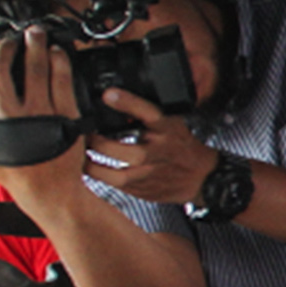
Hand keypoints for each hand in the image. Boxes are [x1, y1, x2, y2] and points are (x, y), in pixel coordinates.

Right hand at [0, 27, 86, 200]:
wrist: (50, 193)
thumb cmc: (11, 172)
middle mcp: (8, 118)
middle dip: (3, 46)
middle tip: (10, 40)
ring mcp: (38, 116)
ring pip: (33, 68)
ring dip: (33, 44)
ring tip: (34, 35)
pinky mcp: (65, 116)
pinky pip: (60, 79)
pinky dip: (57, 60)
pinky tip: (55, 53)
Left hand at [81, 88, 220, 205]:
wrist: (202, 177)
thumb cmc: (182, 147)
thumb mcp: (171, 123)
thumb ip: (144, 115)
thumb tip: (111, 101)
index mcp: (168, 129)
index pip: (148, 112)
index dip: (127, 102)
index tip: (108, 95)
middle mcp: (159, 152)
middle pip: (122, 149)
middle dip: (98, 142)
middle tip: (86, 136)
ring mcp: (152, 174)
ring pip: (115, 175)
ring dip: (93, 166)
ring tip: (83, 158)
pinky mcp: (145, 191)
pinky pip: (116, 186)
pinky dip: (102, 178)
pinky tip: (95, 170)